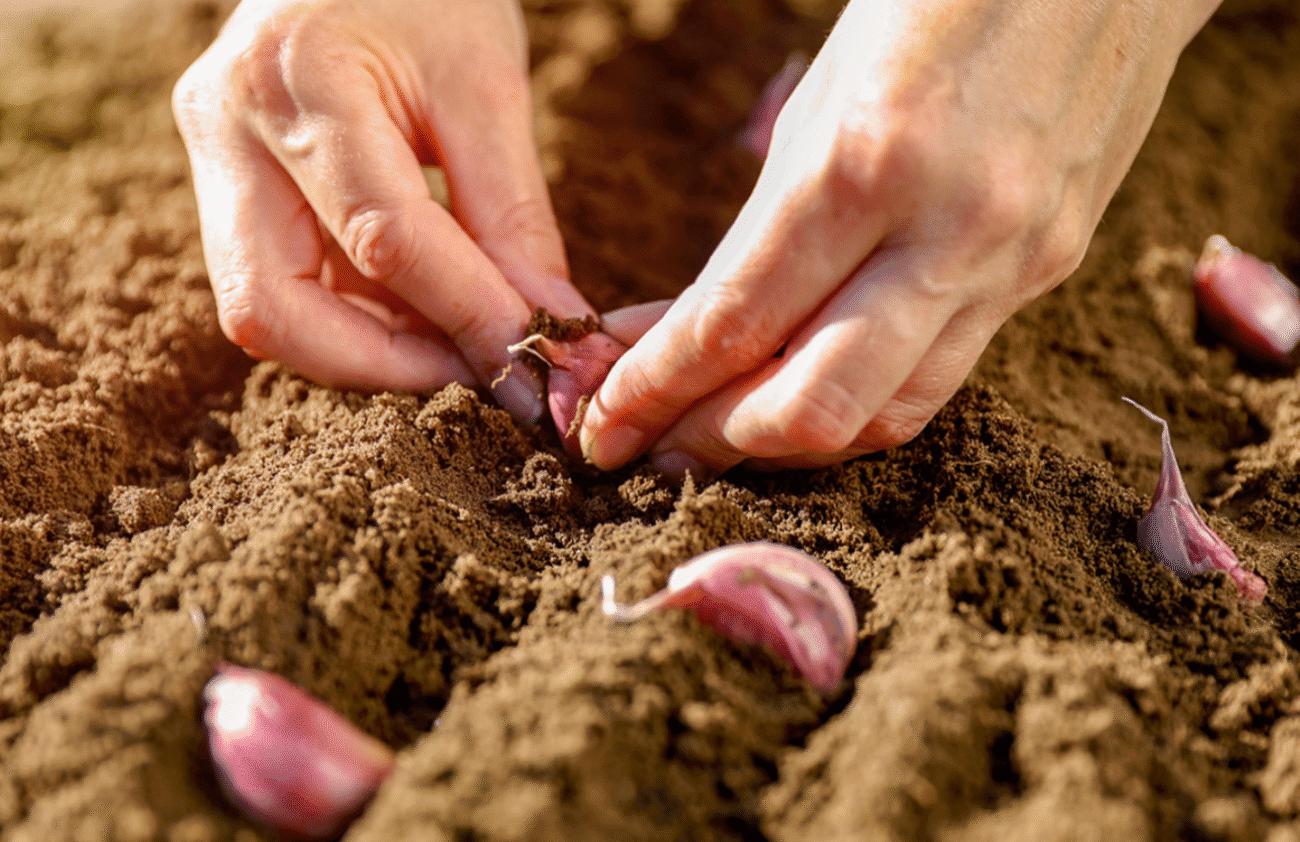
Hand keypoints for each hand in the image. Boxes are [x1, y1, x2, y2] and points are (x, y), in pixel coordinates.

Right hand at [172, 0, 592, 422]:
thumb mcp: (487, 87)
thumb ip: (513, 218)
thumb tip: (544, 335)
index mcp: (297, 78)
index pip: (380, 236)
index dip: (463, 315)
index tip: (531, 361)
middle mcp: (228, 129)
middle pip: (273, 308)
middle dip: (383, 364)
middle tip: (478, 370)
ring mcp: (215, 162)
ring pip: (269, 313)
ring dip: (373, 350)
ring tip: (461, 336)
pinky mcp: (228, 189)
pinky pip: (286, 288)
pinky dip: (361, 320)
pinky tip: (425, 310)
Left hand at [580, 0, 1222, 477]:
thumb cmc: (929, 5)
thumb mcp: (817, 103)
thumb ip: (754, 237)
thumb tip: (676, 333)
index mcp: (865, 162)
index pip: (736, 324)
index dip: (656, 393)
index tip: (604, 429)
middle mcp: (948, 231)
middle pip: (816, 407)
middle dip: (716, 442)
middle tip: (655, 449)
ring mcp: (1012, 261)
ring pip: (887, 416)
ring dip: (790, 442)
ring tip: (720, 432)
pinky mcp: (1048, 272)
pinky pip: (940, 376)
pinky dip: (859, 401)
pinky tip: (806, 392)